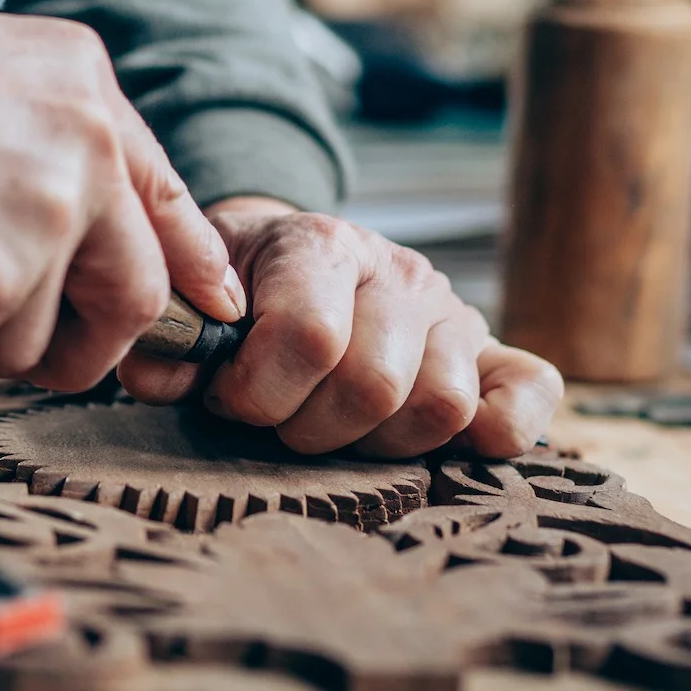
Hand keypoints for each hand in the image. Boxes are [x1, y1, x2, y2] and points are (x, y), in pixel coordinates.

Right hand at [0, 0, 243, 388]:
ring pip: (26, 345)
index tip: (211, 306)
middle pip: (129, 301)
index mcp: (84, 92)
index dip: (190, 266)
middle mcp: (83, 156)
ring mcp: (41, 226)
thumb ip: (47, 143)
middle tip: (20, 346)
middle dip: (81, 346)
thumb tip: (85, 239)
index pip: (167, 199)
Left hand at [117, 197, 562, 457]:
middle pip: (374, 384)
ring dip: (377, 440)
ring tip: (337, 426)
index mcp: (320, 245)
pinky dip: (500, 429)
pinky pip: (529, 392)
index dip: (257, 391)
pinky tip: (447, 446)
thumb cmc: (237, 289)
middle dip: (309, 426)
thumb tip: (162, 375)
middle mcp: (398, 271)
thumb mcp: (193, 297)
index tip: (227, 397)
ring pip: (441, 404)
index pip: (309, 337)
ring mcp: (450, 312)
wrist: (287, 255)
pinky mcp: (490, 352)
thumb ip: (171, 339)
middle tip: (282, 419)